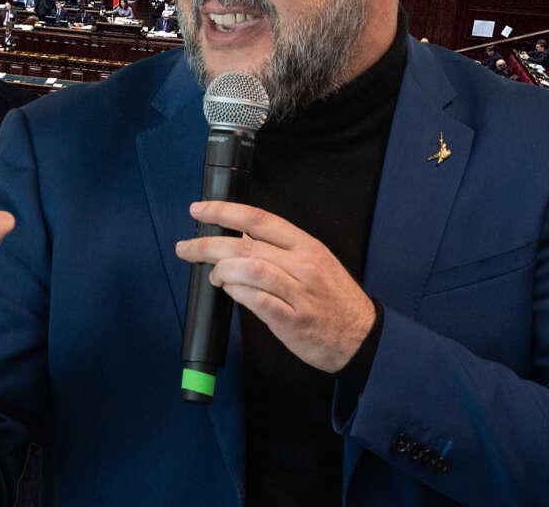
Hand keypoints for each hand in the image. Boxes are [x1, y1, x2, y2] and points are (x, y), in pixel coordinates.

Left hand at [175, 200, 374, 373]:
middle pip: (246, 244)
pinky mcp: (292, 321)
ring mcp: (298, 293)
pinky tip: (230, 291)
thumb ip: (280, 248)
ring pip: (250, 269)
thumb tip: (240, 234)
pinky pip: (256, 300)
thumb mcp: (315, 261)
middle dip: (208, 244)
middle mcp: (302, 265)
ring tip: (213, 276)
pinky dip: (237, 293)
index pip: (259, 218)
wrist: (362, 338)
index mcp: (306, 245)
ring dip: (222, 271)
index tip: (199, 210)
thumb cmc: (333, 300)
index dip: (224, 211)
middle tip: (186, 248)